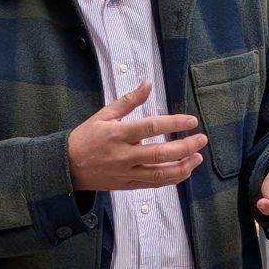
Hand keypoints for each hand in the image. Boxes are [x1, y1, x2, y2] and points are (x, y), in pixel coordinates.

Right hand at [68, 80, 205, 191]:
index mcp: (118, 134)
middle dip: (185, 147)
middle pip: (160, 153)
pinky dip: (171, 179)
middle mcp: (124, 155)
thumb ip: (129, 100)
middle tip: (201, 139)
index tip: (191, 121)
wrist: (67, 166)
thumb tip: (148, 83)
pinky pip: (153, 184)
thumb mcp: (104, 114)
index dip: (174, 124)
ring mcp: (127, 172)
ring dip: (183, 167)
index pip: (151, 127)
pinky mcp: (128, 185)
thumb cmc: (86, 137)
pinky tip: (184, 171)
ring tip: (197, 158)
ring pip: (160, 174)